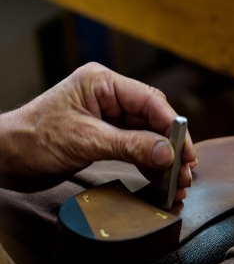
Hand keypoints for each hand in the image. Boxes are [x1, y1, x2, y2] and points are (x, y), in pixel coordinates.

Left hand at [0, 62, 195, 198]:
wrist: (3, 158)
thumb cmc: (32, 139)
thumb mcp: (85, 141)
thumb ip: (130, 146)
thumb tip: (167, 154)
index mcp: (103, 83)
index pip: (149, 101)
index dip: (172, 125)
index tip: (185, 151)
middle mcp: (109, 96)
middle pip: (152, 118)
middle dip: (170, 145)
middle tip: (186, 170)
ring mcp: (107, 116)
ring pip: (147, 134)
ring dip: (162, 157)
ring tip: (177, 180)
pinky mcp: (105, 134)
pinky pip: (134, 146)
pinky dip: (147, 162)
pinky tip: (159, 178)